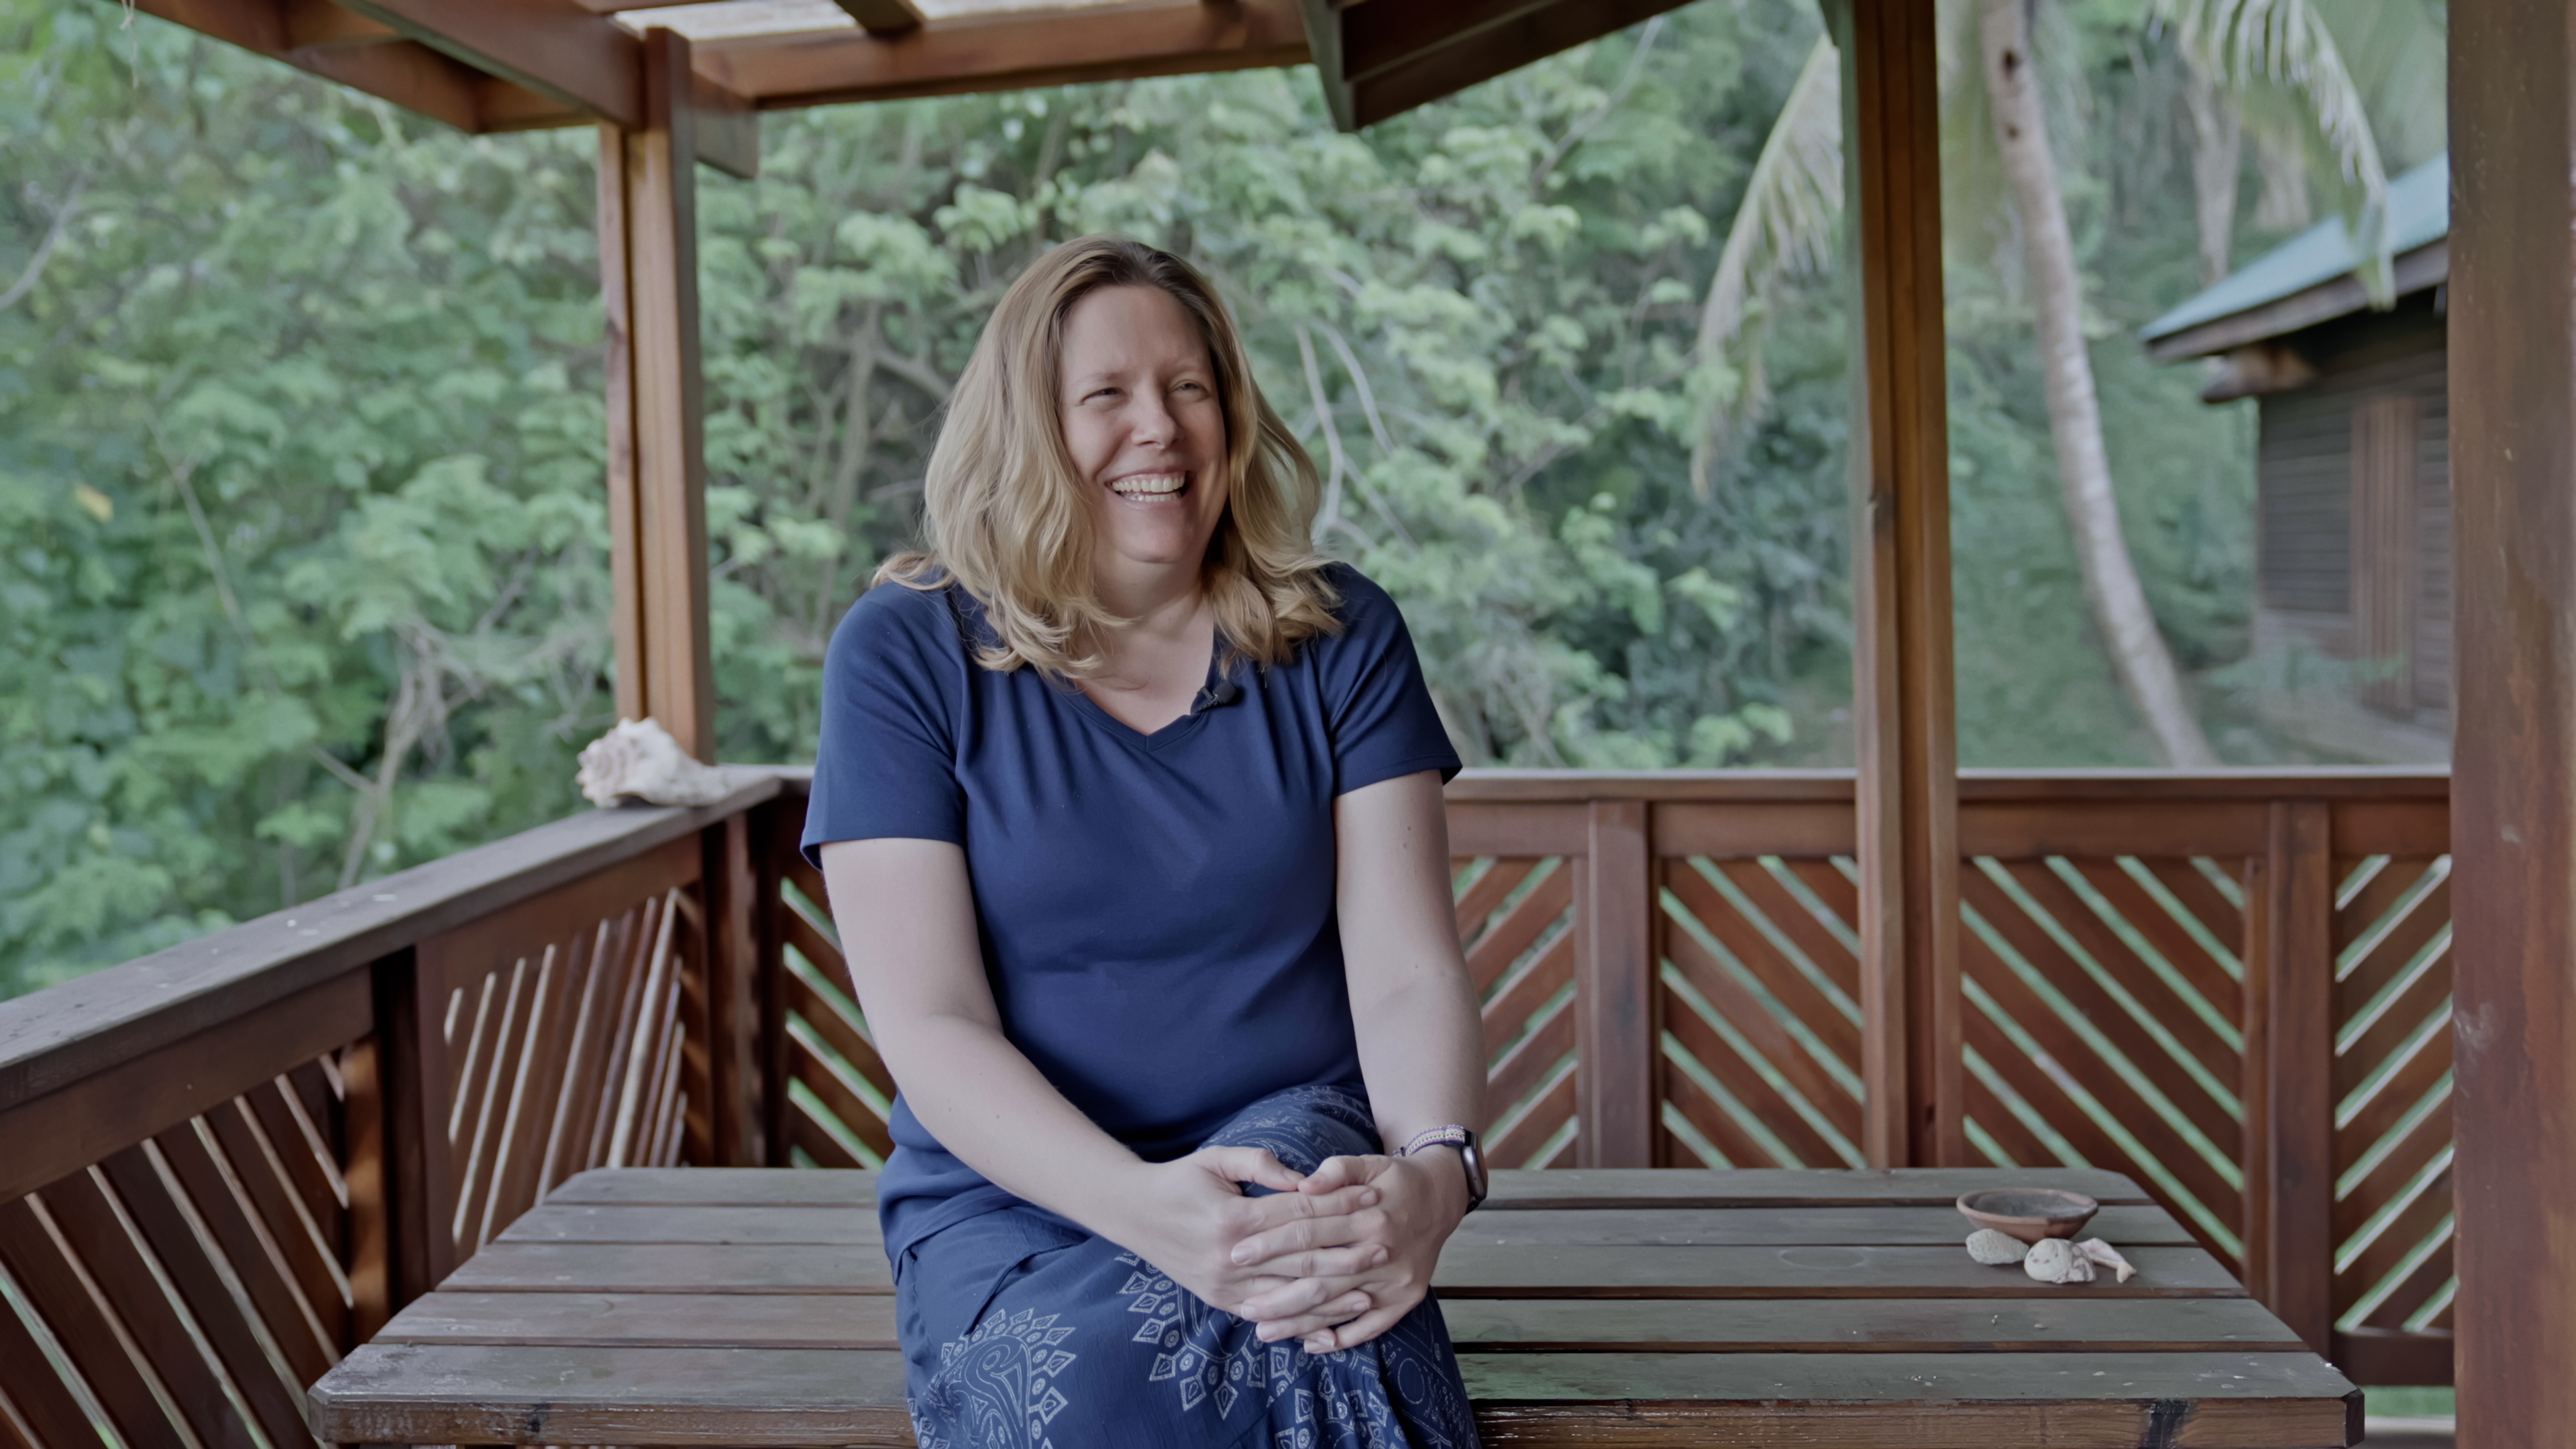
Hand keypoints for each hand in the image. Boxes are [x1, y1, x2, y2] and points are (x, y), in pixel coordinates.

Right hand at [1098, 1146, 1384, 1328]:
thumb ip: (1260, 1164)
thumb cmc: (1180, 1180)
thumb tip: (1305, 1179)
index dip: (1337, 1206)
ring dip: (1334, 1295)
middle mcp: (1230, 1258)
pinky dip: (1302, 1322)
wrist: (1134, 1214)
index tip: (1371, 1198)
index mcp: (1232, 1218)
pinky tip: (1332, 1324)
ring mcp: (1226, 1286)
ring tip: (1371, 1290)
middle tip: (1384, 1245)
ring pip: (1290, 1295)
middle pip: (1301, 1257)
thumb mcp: (1216, 1159)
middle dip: (1347, 1252)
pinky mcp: (1222, 1302)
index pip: (1298, 1214)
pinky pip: (1271, 1316)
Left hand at [1229, 1150, 1468, 1351]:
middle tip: (1242, 1307)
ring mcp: (1396, 1279)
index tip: (1237, 1253)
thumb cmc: (1394, 1179)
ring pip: (1339, 1307)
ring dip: (1300, 1323)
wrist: (1442, 1197)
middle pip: (1320, 1276)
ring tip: (1263, 1331)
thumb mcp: (1368, 1161)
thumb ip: (1335, 1170)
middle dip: (1278, 1294)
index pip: (1309, 1230)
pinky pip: (1372, 1326)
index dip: (1271, 1242)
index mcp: (1368, 1214)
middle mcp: (1383, 1250)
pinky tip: (1311, 1344)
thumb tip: (1302, 1185)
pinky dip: (1342, 1338)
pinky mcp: (1406, 1298)